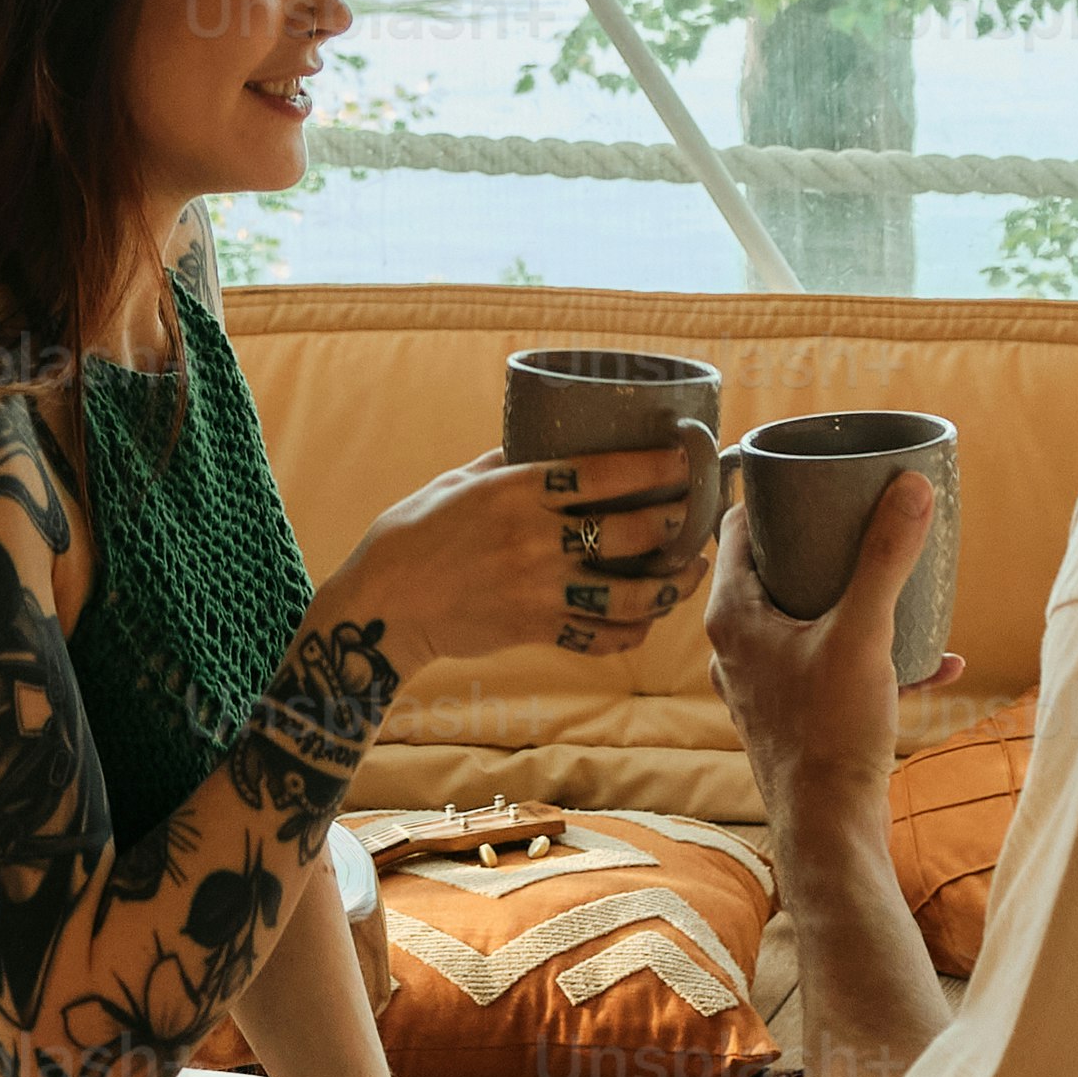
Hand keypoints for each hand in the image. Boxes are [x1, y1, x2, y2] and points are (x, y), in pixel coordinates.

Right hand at [326, 435, 710, 668]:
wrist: (380, 608)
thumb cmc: (410, 534)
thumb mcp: (454, 482)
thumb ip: (503, 463)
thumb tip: (540, 439)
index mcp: (515, 493)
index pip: (601, 473)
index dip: (651, 464)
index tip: (683, 455)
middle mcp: (534, 541)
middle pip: (630, 533)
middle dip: (676, 523)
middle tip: (697, 515)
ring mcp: (538, 591)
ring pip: (628, 595)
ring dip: (670, 585)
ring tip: (691, 572)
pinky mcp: (535, 630)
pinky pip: (599, 637)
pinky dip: (630, 632)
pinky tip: (647, 620)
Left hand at [705, 463, 951, 805]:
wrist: (830, 830)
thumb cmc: (830, 733)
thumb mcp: (864, 634)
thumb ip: (885, 560)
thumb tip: (911, 487)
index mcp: (733, 616)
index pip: (739, 529)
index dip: (774, 497)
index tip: (817, 478)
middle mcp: (737, 647)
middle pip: (776, 572)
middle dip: (825, 548)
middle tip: (866, 524)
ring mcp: (763, 685)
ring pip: (808, 622)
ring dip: (856, 605)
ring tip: (904, 591)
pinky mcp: (794, 717)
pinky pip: (832, 669)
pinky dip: (874, 659)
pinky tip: (934, 664)